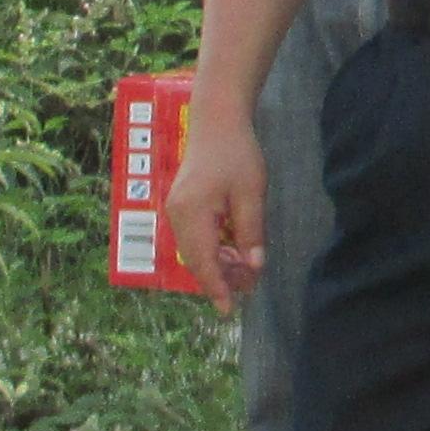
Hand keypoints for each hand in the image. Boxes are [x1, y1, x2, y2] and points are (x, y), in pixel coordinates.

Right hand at [164, 99, 270, 312]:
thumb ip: (251, 232)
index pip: (204, 263)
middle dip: (221, 278)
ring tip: (246, 269)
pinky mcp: (182, 205)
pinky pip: (195, 237)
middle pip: (196, 260)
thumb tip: (253, 268)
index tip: (230, 310)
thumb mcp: (251, 193)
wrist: (216, 119)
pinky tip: (234, 249)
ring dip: (219, 263)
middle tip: (251, 286)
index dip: (218, 289)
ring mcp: (176, 211)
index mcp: (192, 214)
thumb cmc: (237, 153)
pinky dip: (213, 248)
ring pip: (195, 250)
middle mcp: (177, 216)